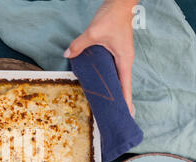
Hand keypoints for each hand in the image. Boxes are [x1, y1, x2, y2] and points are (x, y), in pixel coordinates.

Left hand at [64, 0, 136, 116]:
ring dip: (116, 92)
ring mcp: (121, 57)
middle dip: (122, 101)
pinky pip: (114, 71)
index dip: (126, 101)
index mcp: (124, 60)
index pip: (125, 86)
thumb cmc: (112, 17)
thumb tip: (68, 54)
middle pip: (123, 85)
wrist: (120, 3)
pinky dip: (110, 81)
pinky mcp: (116, 52)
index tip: (128, 114)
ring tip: (111, 107)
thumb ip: (80, 44)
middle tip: (119, 116)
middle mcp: (125, 61)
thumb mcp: (94, 32)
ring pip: (119, 79)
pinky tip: (104, 87)